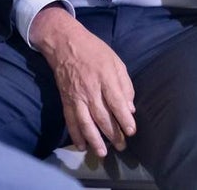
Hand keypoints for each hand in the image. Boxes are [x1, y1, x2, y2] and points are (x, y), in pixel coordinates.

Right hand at [29, 6, 135, 156]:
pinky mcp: (66, 100)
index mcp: (105, 77)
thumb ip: (124, 84)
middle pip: (102, 116)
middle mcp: (90, 89)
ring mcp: (76, 96)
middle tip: (122, 146)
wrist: (64, 43)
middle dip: (113, 134)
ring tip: (102, 153)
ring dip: (94, 140)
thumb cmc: (94, 50)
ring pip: (85, 122)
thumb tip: (130, 108)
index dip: (125, 119)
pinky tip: (81, 145)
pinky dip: (75, 134)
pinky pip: (70, 120)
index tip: (132, 131)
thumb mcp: (115, 61)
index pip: (117, 103)